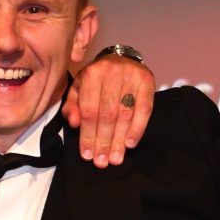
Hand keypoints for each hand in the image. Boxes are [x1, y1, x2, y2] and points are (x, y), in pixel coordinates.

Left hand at [62, 51, 157, 165]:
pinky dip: (138, 128)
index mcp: (91, 74)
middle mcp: (111, 72)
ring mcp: (131, 75)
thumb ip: (72, 106)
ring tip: (116, 157)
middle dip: (104, 141)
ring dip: (120, 139)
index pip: (88, 110)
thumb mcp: (79, 89)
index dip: (87, 135)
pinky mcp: (147, 81)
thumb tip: (74, 123)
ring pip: (125, 114)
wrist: (120, 59)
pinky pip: (144, 109)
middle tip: (102, 161)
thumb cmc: (97, 80)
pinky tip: (130, 143)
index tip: (88, 154)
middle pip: (107, 114)